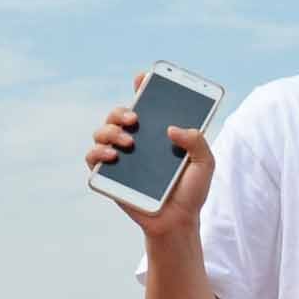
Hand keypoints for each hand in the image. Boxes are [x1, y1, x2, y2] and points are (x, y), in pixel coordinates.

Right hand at [86, 70, 212, 234]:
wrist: (178, 222)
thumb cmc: (190, 192)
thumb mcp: (205, 164)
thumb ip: (198, 142)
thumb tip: (173, 129)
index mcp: (157, 134)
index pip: (146, 105)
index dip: (142, 87)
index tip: (143, 77)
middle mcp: (135, 141)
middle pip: (118, 115)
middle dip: (122, 111)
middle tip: (136, 118)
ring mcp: (119, 158)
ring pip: (102, 132)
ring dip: (111, 131)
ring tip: (129, 142)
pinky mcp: (108, 176)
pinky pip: (93, 158)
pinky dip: (99, 153)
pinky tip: (114, 155)